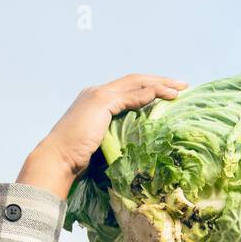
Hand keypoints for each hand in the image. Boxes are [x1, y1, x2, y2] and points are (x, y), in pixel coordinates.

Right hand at [17, 73, 188, 198]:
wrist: (58, 159)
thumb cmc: (77, 161)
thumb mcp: (102, 144)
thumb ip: (117, 137)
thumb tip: (136, 148)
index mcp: (96, 100)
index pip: (128, 89)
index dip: (149, 89)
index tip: (169, 93)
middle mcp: (97, 92)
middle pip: (135, 81)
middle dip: (160, 81)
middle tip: (181, 85)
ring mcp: (98, 94)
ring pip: (136, 84)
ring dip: (160, 85)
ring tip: (180, 89)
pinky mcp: (101, 102)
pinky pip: (132, 95)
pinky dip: (151, 94)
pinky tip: (167, 96)